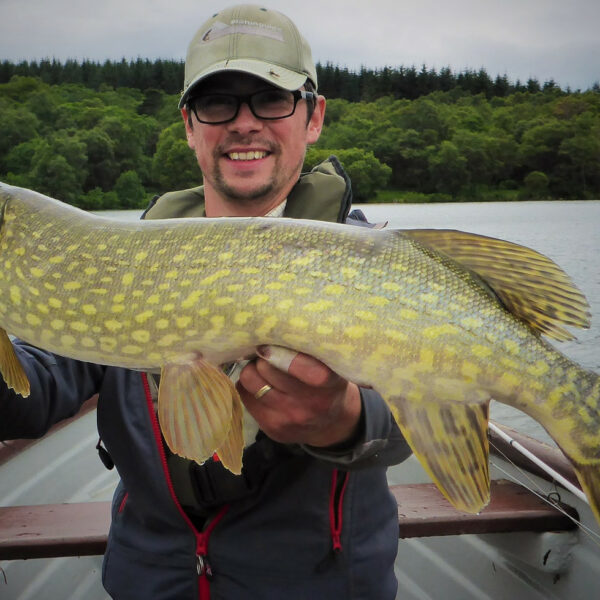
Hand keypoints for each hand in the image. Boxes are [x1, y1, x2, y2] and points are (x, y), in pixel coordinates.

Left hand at [237, 350, 361, 447]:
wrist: (332, 424)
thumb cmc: (328, 383)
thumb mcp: (331, 363)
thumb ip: (309, 348)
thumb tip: (273, 329)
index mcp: (327, 382)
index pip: (297, 363)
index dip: (279, 350)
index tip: (273, 341)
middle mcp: (309, 404)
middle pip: (265, 368)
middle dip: (264, 356)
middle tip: (269, 352)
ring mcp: (288, 418)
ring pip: (250, 381)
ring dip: (253, 370)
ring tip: (263, 368)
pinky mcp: (272, 428)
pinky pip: (244, 395)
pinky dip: (249, 386)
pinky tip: (263, 385)